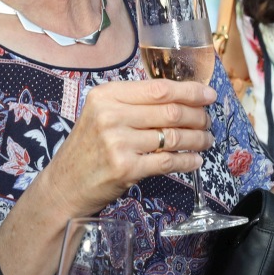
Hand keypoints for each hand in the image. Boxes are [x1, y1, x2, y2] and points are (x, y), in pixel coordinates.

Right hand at [41, 78, 213, 215]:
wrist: (65, 185)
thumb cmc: (88, 149)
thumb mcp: (101, 115)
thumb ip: (133, 104)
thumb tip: (180, 97)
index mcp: (106, 96)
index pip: (158, 88)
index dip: (189, 91)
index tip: (208, 95)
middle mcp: (110, 116)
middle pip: (170, 111)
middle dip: (197, 116)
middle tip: (207, 121)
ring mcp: (118, 142)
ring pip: (173, 137)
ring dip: (197, 139)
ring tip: (206, 140)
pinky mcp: (126, 168)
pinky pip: (167, 161)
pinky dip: (187, 161)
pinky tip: (195, 160)